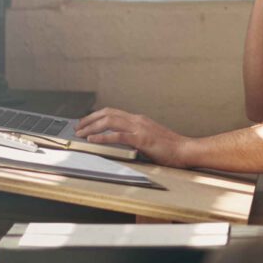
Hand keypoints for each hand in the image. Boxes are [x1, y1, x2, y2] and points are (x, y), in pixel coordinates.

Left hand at [76, 107, 192, 166]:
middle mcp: (137, 120)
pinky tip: (92, 139)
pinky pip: (118, 135)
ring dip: (92, 126)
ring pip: (110, 121)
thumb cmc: (169, 147)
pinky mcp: (141, 139)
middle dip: (90, 119)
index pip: (113, 112)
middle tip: (78, 127)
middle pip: (108, 113)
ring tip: (81, 133)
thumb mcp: (149, 138)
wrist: (185, 150)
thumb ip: (135, 136)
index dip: (96, 116)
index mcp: (139, 120)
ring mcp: (140, 128)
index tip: (85, 122)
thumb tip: (120, 140)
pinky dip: (103, 136)